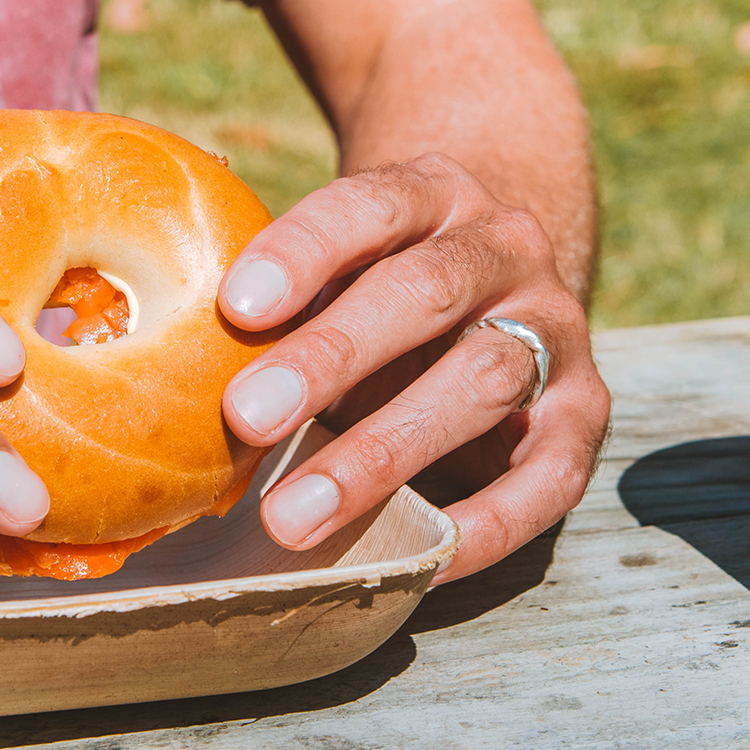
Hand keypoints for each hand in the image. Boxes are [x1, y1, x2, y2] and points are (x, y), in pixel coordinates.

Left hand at [218, 155, 609, 582]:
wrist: (501, 275)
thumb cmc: (381, 281)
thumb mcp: (339, 265)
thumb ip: (278, 301)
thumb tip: (161, 378)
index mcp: (433, 194)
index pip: (370, 205)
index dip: (305, 251)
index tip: (236, 306)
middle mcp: (505, 249)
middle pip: (424, 293)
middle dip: (332, 356)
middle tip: (246, 418)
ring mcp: (555, 327)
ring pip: (484, 379)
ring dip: (386, 451)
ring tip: (295, 516)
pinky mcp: (587, 409)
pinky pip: (552, 472)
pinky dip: (491, 521)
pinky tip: (424, 556)